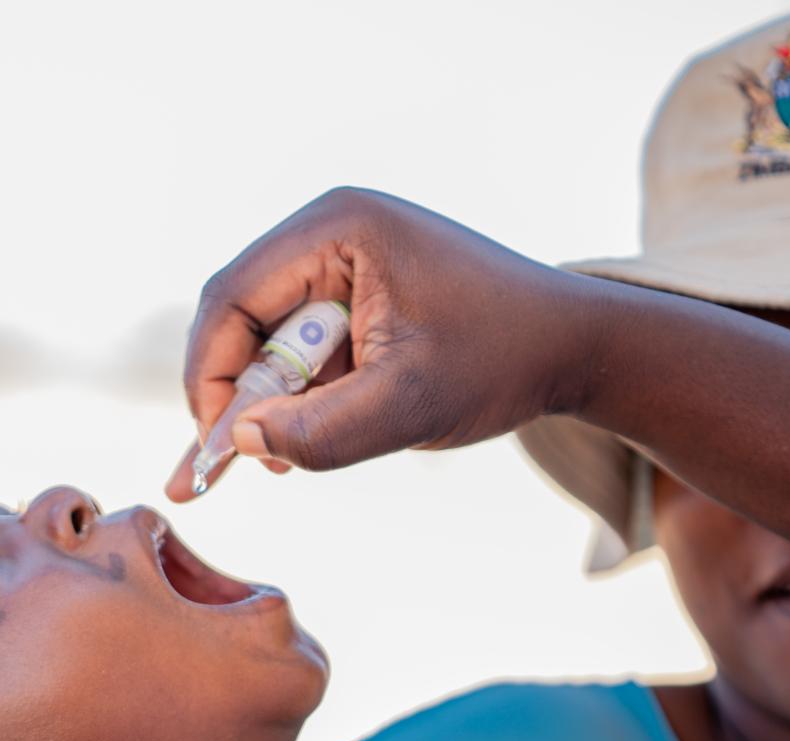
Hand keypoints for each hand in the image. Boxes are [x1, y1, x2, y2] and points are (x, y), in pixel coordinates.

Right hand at [165, 188, 598, 501]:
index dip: (211, 374)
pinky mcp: (357, 291)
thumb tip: (241, 443)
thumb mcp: (410, 406)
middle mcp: (330, 230)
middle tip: (238, 463)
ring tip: (293, 457)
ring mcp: (343, 259)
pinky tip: (322, 430)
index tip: (215, 444)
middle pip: (240, 316)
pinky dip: (299, 395)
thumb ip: (321, 432)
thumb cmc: (504, 361)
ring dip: (270, 400)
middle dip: (235, 393)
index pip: (231, 297)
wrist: (578, 348)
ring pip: (267, 338)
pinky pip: (301, 346)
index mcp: (338, 228)